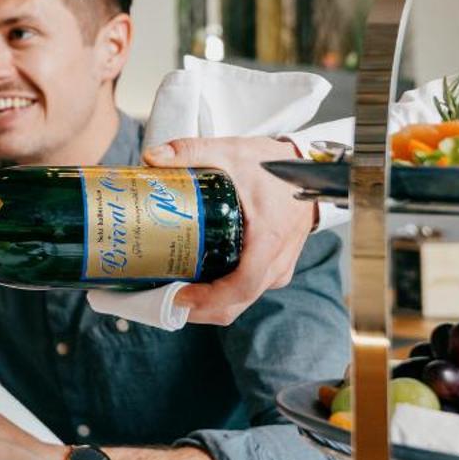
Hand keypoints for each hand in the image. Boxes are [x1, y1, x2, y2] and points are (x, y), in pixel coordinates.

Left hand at [144, 135, 314, 324]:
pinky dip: (221, 295)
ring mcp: (279, 269)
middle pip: (236, 302)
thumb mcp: (231, 152)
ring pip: (241, 301)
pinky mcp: (275, 269)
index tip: (177, 296)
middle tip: (161, 299)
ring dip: (207, 304)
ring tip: (172, 292)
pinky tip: (195, 282)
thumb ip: (191, 151)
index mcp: (269, 238)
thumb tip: (151, 157)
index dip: (208, 299)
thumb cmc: (273, 165)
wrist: (307, 169)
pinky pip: (247, 291)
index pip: (242, 284)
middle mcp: (277, 261)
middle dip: (197, 309)